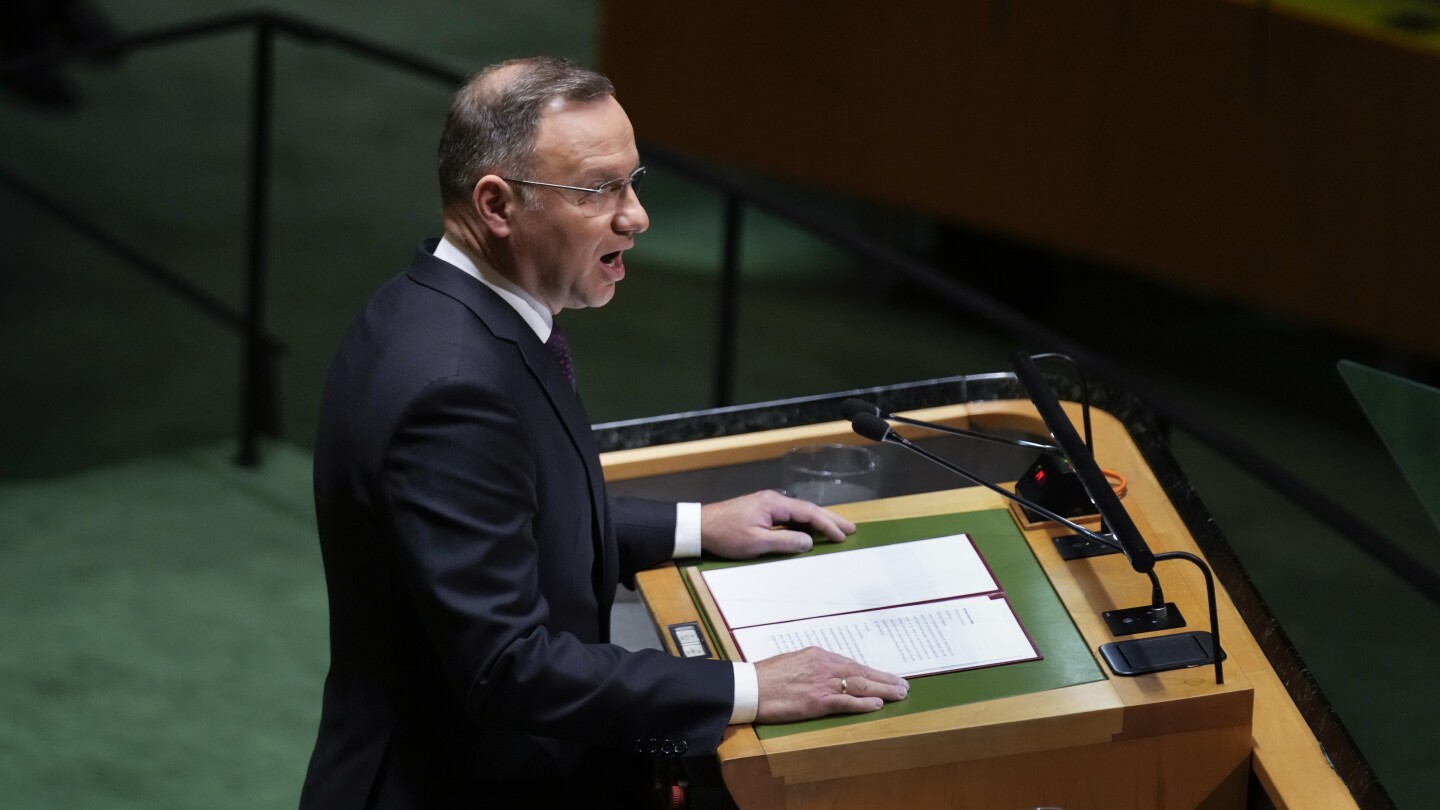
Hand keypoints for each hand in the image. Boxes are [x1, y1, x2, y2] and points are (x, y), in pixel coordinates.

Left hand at [700, 490, 855, 558]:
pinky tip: (810, 532)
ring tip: (836, 531)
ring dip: (818, 522)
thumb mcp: (756, 543)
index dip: (827, 524)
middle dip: (830, 519)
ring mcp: (767, 505)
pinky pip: (789, 516)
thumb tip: (809, 542)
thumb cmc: (726, 535)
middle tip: (850, 529)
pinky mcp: (761, 511)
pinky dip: (804, 524)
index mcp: (774, 504)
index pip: (808, 513)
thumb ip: (785, 542)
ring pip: (799, 512)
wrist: (699, 527)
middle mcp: (773, 500)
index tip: (843, 535)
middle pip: (808, 509)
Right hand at [754, 647, 908, 722]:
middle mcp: (825, 666)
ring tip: (899, 693)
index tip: (885, 676)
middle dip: (885, 679)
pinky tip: (878, 704)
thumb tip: (824, 673)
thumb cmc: (766, 676)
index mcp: (818, 655)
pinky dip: (864, 703)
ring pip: (860, 685)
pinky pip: (846, 701)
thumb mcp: (792, 662)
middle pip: (862, 672)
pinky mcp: (818, 701)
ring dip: (883, 689)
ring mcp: (822, 683)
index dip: (871, 672)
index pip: (851, 664)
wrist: (750, 687)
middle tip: (903, 685)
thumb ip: (812, 667)